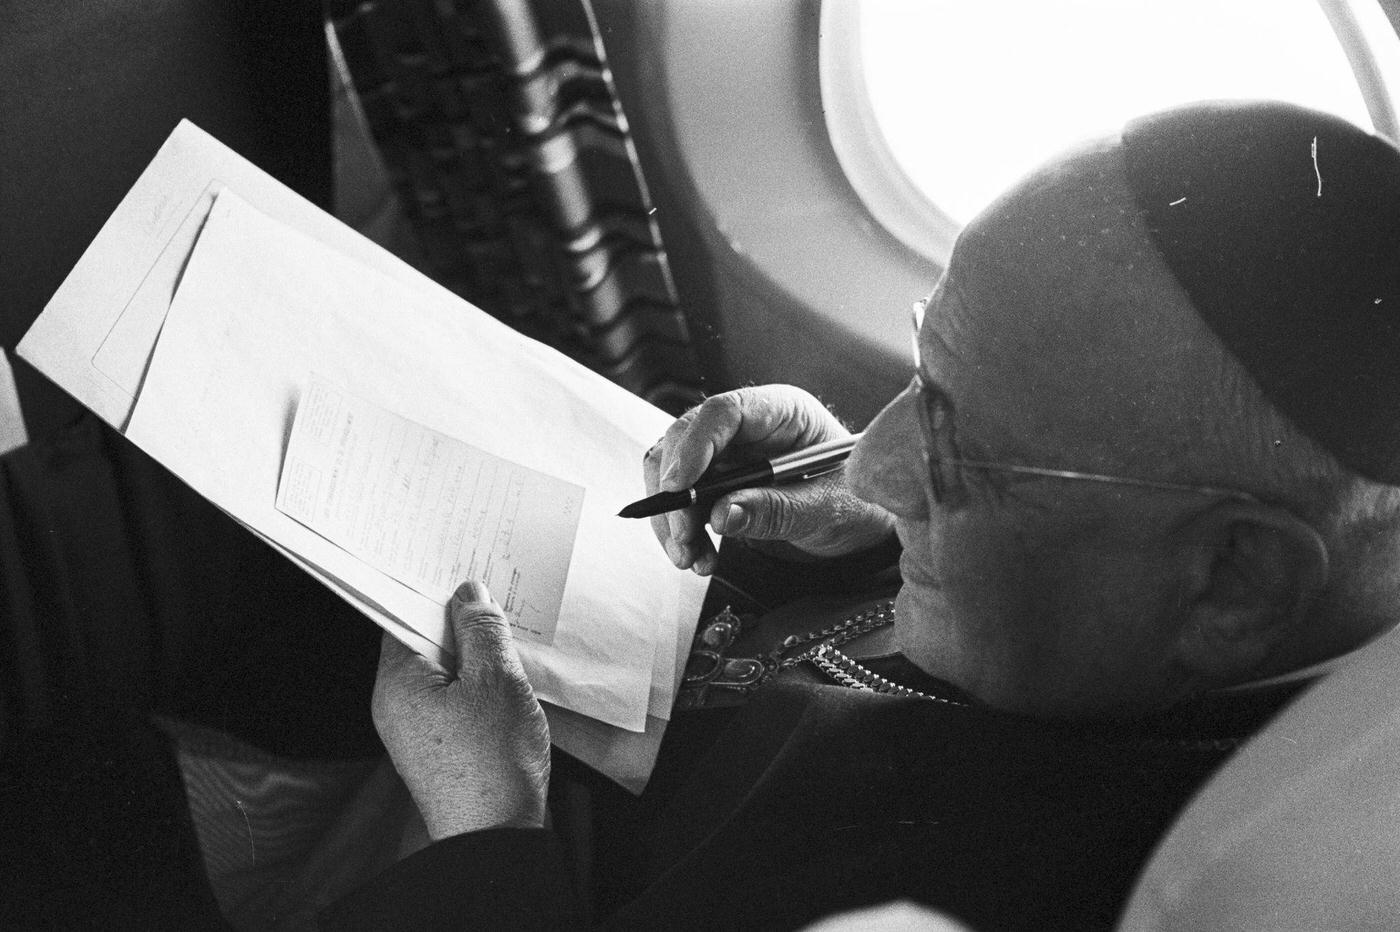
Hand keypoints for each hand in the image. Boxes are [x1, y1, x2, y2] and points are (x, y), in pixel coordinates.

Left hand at [372, 581, 550, 840]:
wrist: (496, 839)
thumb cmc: (493, 764)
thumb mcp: (496, 679)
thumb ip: (481, 630)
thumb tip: (469, 595)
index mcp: (397, 683)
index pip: (404, 618)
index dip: (434, 593)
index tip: (463, 572)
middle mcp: (395, 706)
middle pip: (424, 644)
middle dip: (460, 624)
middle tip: (496, 600)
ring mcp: (416, 731)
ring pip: (443, 673)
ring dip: (474, 656)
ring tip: (509, 642)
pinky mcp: (439, 749)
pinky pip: (454, 700)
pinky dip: (478, 685)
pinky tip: (507, 683)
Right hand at [645, 385, 894, 573]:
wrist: (861, 523)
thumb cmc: (856, 501)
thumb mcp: (828, 507)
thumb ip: (778, 510)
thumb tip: (722, 516)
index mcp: (782, 410)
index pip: (725, 411)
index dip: (695, 445)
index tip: (679, 488)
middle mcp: (747, 425)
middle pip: (685, 440)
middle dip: (676, 493)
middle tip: (684, 539)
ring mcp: (728, 453)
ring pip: (673, 473)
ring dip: (673, 519)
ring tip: (692, 559)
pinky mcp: (717, 484)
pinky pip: (683, 501)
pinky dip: (682, 531)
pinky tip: (700, 558)